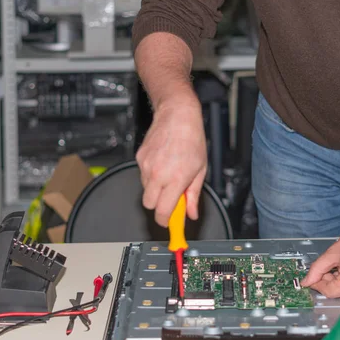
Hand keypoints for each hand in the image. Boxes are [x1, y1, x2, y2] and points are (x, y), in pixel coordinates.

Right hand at [136, 97, 206, 226]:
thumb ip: (193, 195)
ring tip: (169, 174)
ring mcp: (146, 166)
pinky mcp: (139, 158)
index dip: (166, 222)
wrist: (177, 115)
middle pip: (150, 205)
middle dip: (159, 206)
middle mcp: (158, 174)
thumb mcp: (200, 170)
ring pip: (146, 190)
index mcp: (175, 179)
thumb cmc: (192, 138)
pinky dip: (151, 175)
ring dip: (156, 189)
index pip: (163, 212)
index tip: (170, 224)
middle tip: (170, 199)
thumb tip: (192, 213)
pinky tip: (162, 163)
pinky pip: (143, 175)